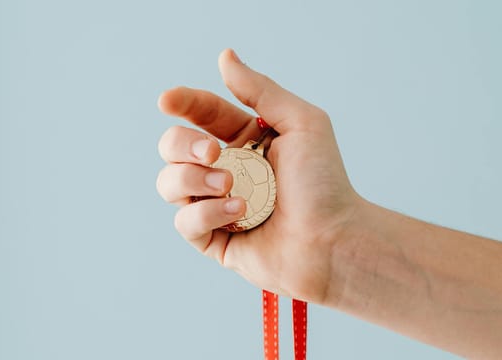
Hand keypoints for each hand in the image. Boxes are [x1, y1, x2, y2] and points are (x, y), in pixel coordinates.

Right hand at [156, 49, 362, 302]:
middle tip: (214, 153)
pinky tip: (239, 212)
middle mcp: (226, 169)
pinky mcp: (213, 239)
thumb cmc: (325, 183)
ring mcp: (215, 205)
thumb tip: (225, 57)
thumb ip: (260, 90)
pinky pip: (184, 221)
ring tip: (230, 186)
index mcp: (245, 140)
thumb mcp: (301, 122)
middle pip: (173, 146)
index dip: (182, 103)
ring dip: (194, 180)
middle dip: (183, 145)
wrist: (334, 239)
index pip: (202, 114)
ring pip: (169, 183)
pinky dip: (207, 214)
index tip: (168, 100)